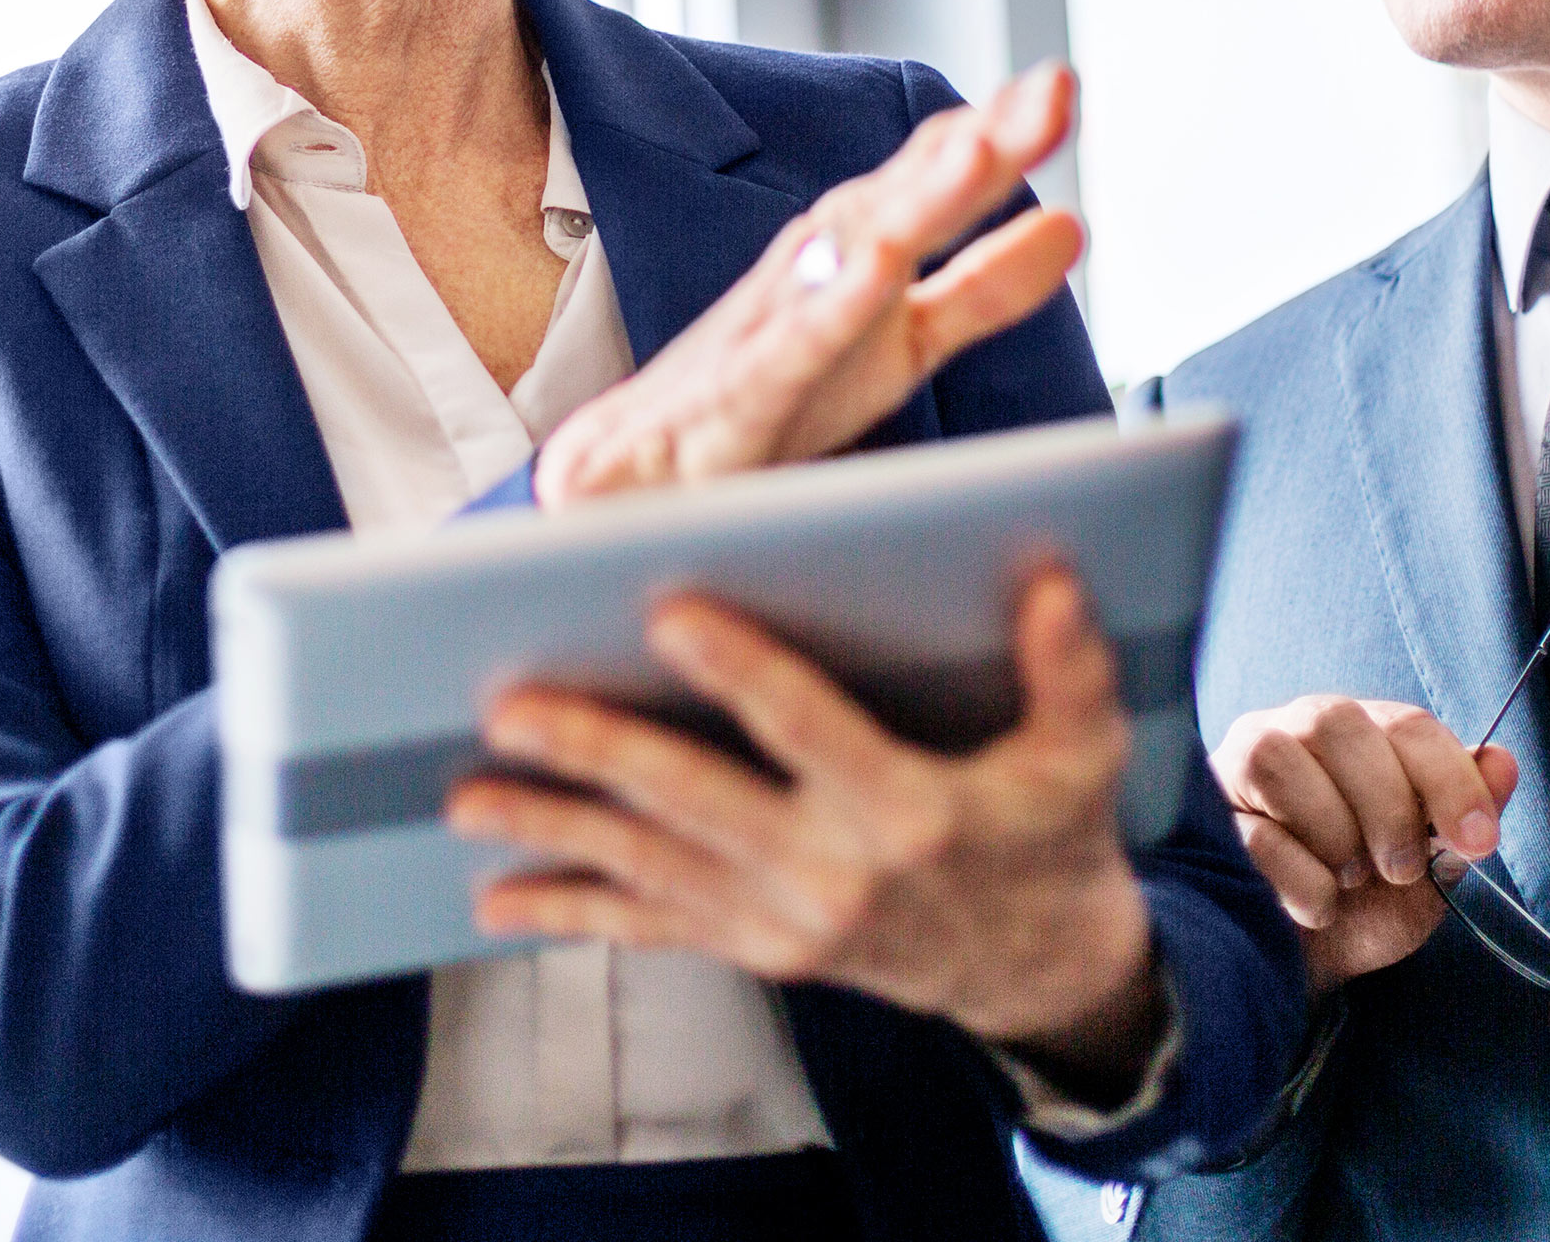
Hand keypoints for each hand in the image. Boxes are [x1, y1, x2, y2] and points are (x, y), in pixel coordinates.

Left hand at [450, 561, 1164, 1096]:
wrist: (1037, 971)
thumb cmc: (1053, 834)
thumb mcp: (1085, 753)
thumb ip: (1066, 669)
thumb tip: (1054, 578)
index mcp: (908, 812)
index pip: (808, 728)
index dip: (738, 672)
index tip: (664, 612)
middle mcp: (833, 876)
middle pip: (694, 803)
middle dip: (597, 752)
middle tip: (510, 706)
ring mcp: (785, 924)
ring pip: (650, 868)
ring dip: (553, 829)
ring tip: (465, 792)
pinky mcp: (758, 951)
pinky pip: (652, 930)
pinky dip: (572, 913)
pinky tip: (497, 898)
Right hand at [532, 63, 1083, 507]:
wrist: (626, 479)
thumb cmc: (769, 401)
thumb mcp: (900, 347)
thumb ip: (982, 290)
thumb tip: (1075, 222)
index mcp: (861, 261)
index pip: (933, 186)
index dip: (997, 137)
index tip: (1057, 85)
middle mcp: (814, 276)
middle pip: (902, 201)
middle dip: (975, 146)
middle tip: (1049, 90)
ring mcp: (768, 331)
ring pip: (845, 255)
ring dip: (910, 201)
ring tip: (976, 152)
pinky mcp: (730, 398)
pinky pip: (782, 352)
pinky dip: (825, 309)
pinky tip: (869, 272)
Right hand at [1210, 695, 1516, 995]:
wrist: (1313, 964)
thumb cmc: (1370, 903)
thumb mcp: (1432, 865)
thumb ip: (1467, 814)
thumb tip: (1503, 762)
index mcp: (1365, 732)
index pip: (1408, 726)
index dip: (1451, 781)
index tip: (1478, 841)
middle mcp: (1299, 729)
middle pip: (1340, 725)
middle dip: (1386, 806)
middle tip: (1400, 868)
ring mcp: (1245, 765)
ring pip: (1282, 762)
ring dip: (1335, 838)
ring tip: (1347, 879)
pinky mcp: (1210, 816)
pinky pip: (1257, 834)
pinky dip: (1304, 884)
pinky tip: (1312, 904)